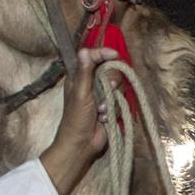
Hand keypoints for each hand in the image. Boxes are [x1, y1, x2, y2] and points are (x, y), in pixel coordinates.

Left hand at [39, 45, 118, 194]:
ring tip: (102, 111)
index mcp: (78, 77)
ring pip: (115, 86)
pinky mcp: (109, 107)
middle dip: (110, 81)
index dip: (103, 53)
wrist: (81, 143)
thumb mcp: (80, 93)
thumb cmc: (76, 118)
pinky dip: (112, 109)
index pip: (92, 57)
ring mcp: (100, 95)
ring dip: (110, 99)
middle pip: (108, 70)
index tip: (115, 55)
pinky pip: (118, 100)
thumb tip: (84, 50)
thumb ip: (84, 72)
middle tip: (107, 89)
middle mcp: (90, 83)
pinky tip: (104, 118)